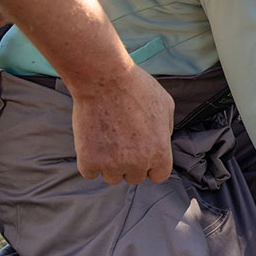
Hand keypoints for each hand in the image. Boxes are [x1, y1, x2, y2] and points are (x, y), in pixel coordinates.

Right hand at [70, 64, 174, 183]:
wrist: (103, 78)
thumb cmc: (136, 87)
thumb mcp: (166, 104)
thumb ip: (166, 129)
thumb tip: (162, 141)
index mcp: (160, 152)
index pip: (158, 176)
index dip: (150, 165)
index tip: (141, 154)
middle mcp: (138, 162)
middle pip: (134, 177)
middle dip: (129, 162)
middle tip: (120, 140)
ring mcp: (112, 164)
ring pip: (111, 176)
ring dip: (108, 163)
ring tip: (106, 138)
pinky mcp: (89, 160)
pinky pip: (90, 172)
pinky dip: (89, 160)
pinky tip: (91, 141)